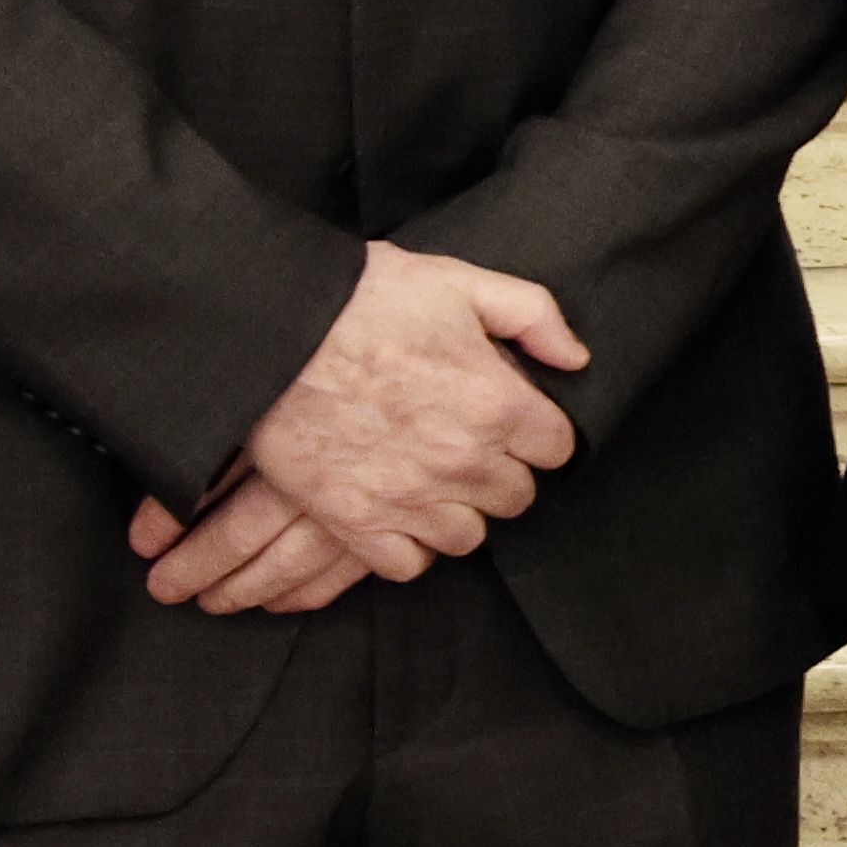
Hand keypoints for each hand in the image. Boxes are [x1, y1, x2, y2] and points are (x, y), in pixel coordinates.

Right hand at [149, 246, 583, 607]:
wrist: (271, 331)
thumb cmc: (362, 299)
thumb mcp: (459, 282)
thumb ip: (532, 316)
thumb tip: (575, 359)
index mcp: (499, 403)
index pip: (557, 449)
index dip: (535, 430)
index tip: (510, 418)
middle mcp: (463, 461)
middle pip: (517, 496)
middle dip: (499, 470)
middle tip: (465, 443)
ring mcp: (410, 499)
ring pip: (468, 536)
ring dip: (457, 511)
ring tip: (432, 479)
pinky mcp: (357, 523)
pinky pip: (408, 565)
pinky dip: (407, 545)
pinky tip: (398, 511)